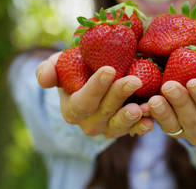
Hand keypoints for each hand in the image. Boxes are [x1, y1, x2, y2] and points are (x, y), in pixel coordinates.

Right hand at [36, 52, 154, 137]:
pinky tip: (152, 119)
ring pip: (119, 126)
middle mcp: (89, 123)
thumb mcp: (60, 64)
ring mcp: (109, 128)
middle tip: (134, 81)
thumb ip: (48, 70)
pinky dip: (143, 126)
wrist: (96, 74)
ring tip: (142, 107)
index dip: (95, 88)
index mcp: (72, 109)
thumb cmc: (77, 68)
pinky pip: (135, 131)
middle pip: (103, 113)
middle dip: (118, 96)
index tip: (109, 69)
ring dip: (130, 117)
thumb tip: (43, 79)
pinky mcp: (127, 128)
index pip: (82, 102)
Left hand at [148, 54, 195, 145]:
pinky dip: (149, 115)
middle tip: (169, 85)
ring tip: (154, 99)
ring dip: (162, 113)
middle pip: (191, 121)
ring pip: (172, 126)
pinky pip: (156, 124)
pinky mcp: (165, 126)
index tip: (193, 82)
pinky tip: (143, 105)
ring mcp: (182, 131)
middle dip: (180, 103)